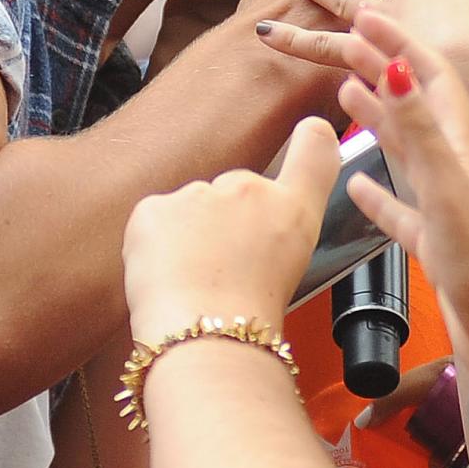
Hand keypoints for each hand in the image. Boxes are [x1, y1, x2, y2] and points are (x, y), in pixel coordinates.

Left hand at [124, 116, 343, 335]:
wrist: (205, 337)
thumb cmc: (249, 316)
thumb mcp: (291, 271)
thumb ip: (282, 232)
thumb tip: (264, 228)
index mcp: (294, 210)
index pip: (314, 153)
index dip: (313, 137)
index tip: (311, 130)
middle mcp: (251, 189)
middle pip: (235, 192)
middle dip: (226, 221)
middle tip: (225, 268)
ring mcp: (200, 194)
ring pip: (190, 209)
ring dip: (188, 235)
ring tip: (195, 280)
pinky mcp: (155, 207)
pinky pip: (154, 221)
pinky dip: (154, 245)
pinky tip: (168, 276)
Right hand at [333, 15, 468, 355]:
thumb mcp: (447, 183)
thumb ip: (420, 126)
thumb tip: (396, 66)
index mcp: (460, 145)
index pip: (428, 75)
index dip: (398, 41)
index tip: (368, 16)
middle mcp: (456, 167)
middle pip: (415, 104)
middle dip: (383, 67)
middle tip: (350, 39)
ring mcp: (447, 204)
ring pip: (408, 150)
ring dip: (380, 118)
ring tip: (349, 90)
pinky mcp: (438, 242)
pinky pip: (402, 210)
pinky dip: (377, 194)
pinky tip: (359, 186)